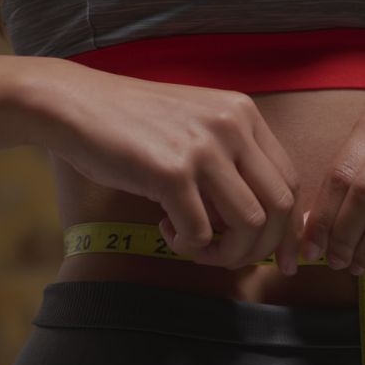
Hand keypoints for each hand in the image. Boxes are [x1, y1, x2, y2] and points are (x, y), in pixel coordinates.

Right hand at [26, 58, 303, 273]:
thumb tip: (253, 223)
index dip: (288, 229)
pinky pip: (201, 232)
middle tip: (228, 259)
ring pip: (250, 224)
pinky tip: (165, 229)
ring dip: (226, 252)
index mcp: (243, 113)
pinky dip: (187, 246)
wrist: (75, 105)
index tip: (277, 259)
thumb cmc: (130, 123)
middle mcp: (231, 126)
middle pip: (281, 207)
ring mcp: (203, 148)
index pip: (290, 181)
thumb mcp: (193, 125)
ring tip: (195, 247)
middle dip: (261, 248)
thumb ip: (228, 161)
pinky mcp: (171, 172)